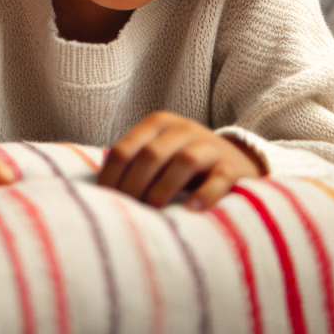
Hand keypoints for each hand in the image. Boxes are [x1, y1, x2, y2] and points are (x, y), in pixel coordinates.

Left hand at [97, 111, 263, 209]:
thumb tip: (97, 194)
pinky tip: (190, 210)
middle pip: (151, 155)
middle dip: (135, 185)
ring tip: (154, 210)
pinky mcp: (232, 168)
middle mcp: (183, 130)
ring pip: (184, 161)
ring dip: (164, 187)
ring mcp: (210, 146)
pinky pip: (220, 178)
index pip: (124, 149)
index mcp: (157, 124)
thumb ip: (132, 165)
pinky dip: (205, 195)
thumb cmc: (181, 164)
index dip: (112, 177)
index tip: (108, 201)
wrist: (236, 159)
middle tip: (129, 210)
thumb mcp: (157, 155)